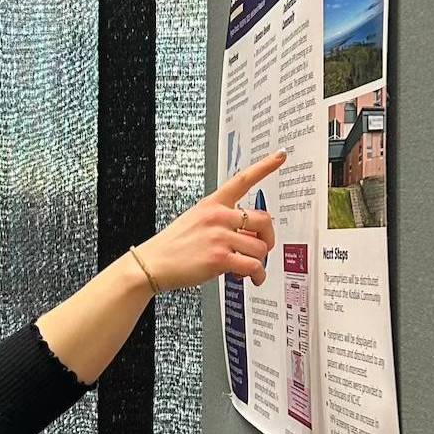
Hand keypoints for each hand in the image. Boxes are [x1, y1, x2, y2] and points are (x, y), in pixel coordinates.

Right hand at [138, 150, 283, 290]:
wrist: (152, 264)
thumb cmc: (172, 246)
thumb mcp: (194, 221)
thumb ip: (221, 222)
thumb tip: (246, 237)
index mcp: (212, 204)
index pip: (242, 180)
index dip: (265, 166)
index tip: (281, 155)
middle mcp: (218, 217)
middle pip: (263, 220)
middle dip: (267, 237)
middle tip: (261, 248)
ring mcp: (220, 237)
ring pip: (259, 247)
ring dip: (259, 261)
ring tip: (247, 268)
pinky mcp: (220, 258)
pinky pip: (253, 266)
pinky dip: (258, 275)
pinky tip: (253, 278)